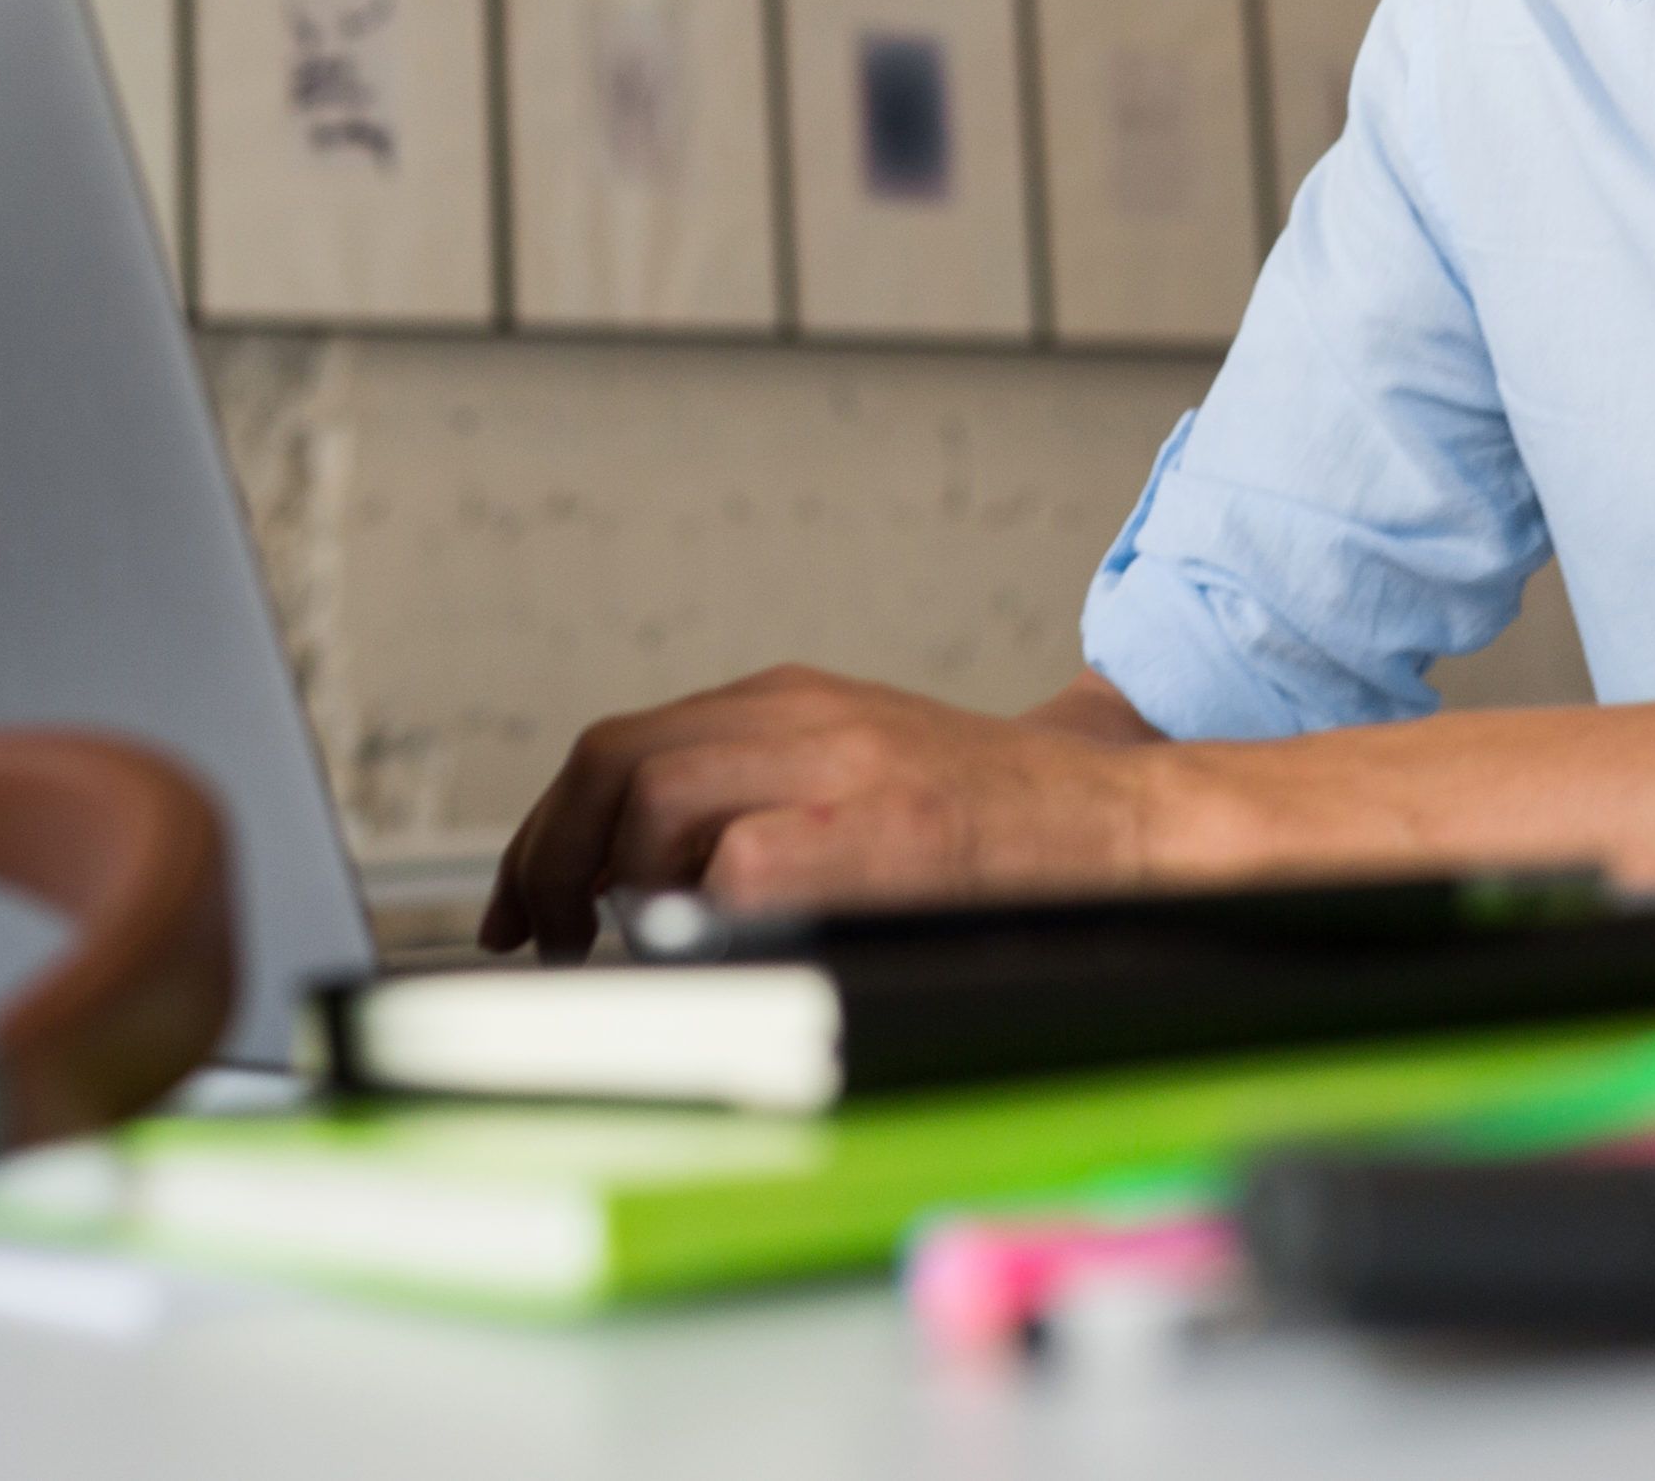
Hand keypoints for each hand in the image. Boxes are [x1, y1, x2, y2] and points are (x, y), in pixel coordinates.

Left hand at [478, 666, 1161, 960]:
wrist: (1132, 826)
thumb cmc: (1001, 831)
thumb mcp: (860, 778)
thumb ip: (755, 798)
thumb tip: (623, 886)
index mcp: (794, 701)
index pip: (619, 745)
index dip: (544, 831)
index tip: (522, 904)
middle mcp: (807, 716)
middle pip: (612, 762)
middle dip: (548, 859)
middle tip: (543, 939)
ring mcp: (843, 769)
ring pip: (654, 804)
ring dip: (612, 889)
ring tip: (628, 951)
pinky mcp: (880, 832)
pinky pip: (736, 864)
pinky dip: (698, 913)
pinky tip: (714, 951)